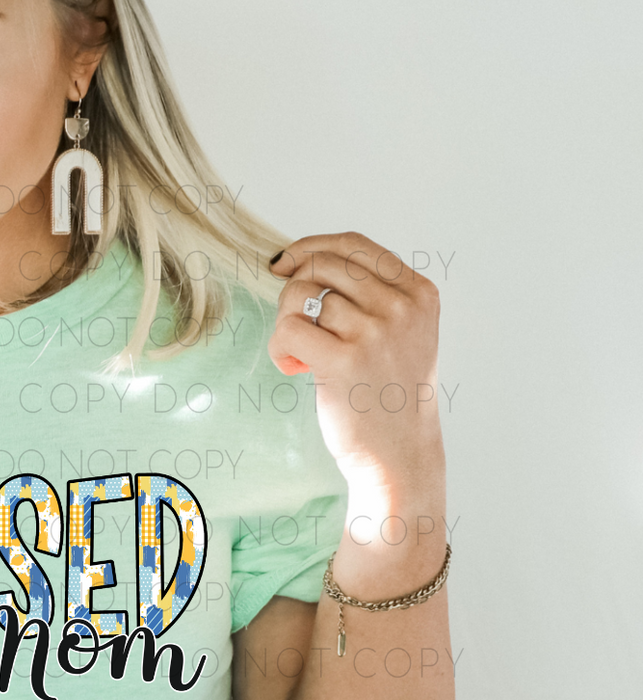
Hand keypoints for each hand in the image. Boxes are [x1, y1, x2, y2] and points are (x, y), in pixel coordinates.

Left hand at [268, 232, 442, 488]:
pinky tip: (295, 369)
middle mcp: (401, 306)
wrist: (399, 453)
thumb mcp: (401, 334)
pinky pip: (288, 329)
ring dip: (286, 326)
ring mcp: (375, 331)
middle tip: (295, 327)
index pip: (354, 246)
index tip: (284, 263)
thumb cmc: (388, 395)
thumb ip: (372, 296)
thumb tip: (305, 262)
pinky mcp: (344, 359)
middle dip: (293, 291)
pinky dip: (280, 349)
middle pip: (322, 266)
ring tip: (300, 357)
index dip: (310, 247)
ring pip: (300, 295)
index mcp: (418, 293)